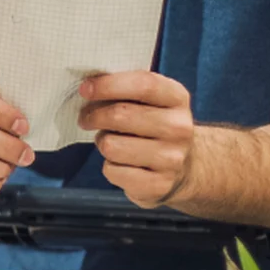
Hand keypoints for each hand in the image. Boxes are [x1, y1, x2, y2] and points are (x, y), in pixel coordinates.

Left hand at [78, 71, 194, 207]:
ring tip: (109, 142)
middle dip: (94, 116)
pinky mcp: (158, 185)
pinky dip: (109, 167)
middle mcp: (179, 127)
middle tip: (86, 119)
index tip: (85, 89)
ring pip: (111, 146)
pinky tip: (120, 163)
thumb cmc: (154, 128)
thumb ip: (126, 90)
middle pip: (121, 115)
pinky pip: (112, 171)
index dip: (109, 85)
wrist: (184, 169)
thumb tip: (88, 88)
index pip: (143, 84)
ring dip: (102, 142)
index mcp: (177, 98)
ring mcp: (171, 158)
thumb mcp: (151, 102)